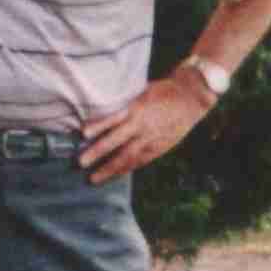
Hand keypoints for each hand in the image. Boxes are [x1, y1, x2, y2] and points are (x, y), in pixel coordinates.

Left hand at [77, 72, 216, 183]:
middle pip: (117, 141)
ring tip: (93, 178)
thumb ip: (125, 105)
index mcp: (137, 108)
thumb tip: (101, 113)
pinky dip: (126, 169)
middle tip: (80, 162)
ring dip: (110, 169)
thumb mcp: (142, 93)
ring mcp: (151, 139)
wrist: (190, 99)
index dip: (99, 126)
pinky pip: (140, 161)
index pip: (114, 118)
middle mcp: (142, 125)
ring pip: (128, 157)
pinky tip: (114, 176)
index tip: (82, 133)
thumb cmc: (163, 92)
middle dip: (98, 152)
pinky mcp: (159, 148)